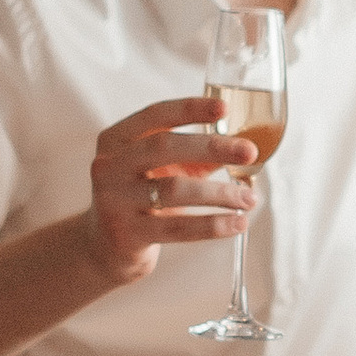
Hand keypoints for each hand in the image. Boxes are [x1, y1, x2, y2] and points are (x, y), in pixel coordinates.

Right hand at [80, 96, 253, 282]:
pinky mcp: (126, 234)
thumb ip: (196, 156)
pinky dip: (213, 225)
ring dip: (220, 193)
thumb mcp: (162, 169)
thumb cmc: (142, 198)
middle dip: (212, 147)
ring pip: (174, 189)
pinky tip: (238, 223)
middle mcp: (108, 165)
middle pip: (164, 146)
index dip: (190, 109)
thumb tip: (244, 146)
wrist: (106, 247)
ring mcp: (113, 200)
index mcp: (115, 139)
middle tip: (249, 152)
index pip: (155, 115)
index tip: (224, 108)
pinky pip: (178, 228)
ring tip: (250, 198)